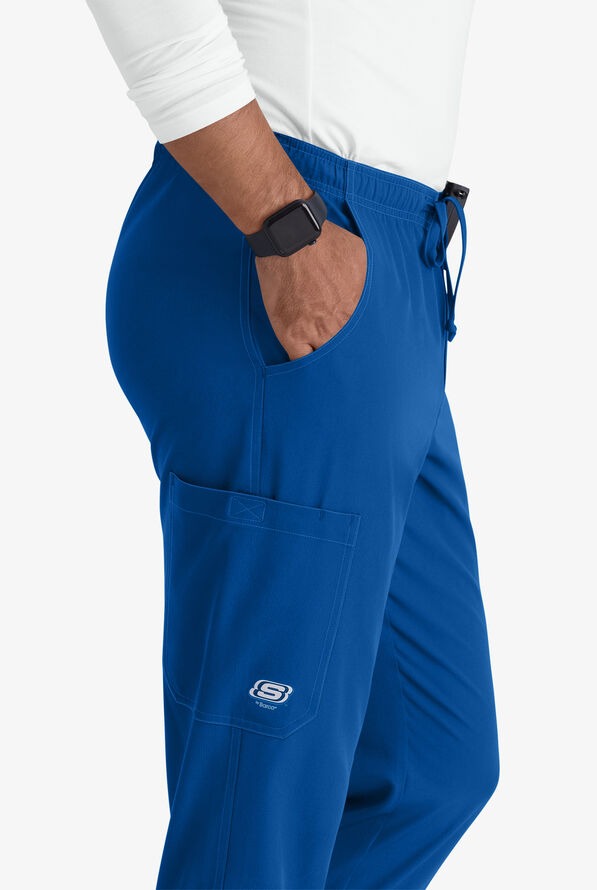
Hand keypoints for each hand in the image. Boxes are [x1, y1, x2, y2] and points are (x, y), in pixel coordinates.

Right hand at [254, 221, 367, 360]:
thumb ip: (372, 280)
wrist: (292, 238)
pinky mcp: (291, 333)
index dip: (363, 345)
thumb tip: (382, 289)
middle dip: (348, 357)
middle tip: (346, 361)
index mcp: (358, 310)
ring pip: (326, 360)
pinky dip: (303, 363)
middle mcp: (339, 324)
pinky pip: (299, 360)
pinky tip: (306, 360)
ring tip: (327, 363)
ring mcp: (314, 330)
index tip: (362, 347)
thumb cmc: (326, 242)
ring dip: (326, 360)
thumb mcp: (362, 256)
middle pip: (348, 353)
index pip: (367, 340)